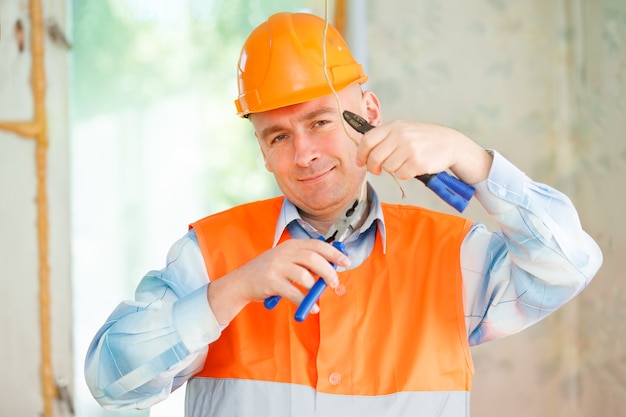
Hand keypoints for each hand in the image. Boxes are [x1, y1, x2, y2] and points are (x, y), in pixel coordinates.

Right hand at [207, 239, 349, 324]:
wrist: (242, 282)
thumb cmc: (269, 272)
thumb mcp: (286, 259)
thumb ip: (305, 261)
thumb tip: (331, 268)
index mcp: (291, 245)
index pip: (318, 245)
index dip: (334, 253)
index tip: (346, 262)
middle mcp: (284, 253)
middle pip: (313, 259)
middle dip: (328, 272)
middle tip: (334, 283)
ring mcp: (277, 266)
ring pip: (304, 276)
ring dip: (315, 288)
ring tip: (315, 296)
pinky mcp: (271, 282)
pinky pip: (294, 293)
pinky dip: (305, 302)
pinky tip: (311, 308)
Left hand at [355, 120, 491, 184]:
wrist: (450, 143)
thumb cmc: (424, 139)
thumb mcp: (404, 130)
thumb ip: (385, 137)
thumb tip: (363, 152)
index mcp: (394, 126)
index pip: (367, 140)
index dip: (360, 154)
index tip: (360, 162)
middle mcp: (401, 136)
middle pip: (375, 157)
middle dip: (373, 167)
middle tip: (377, 170)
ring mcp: (410, 149)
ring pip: (388, 168)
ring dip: (393, 169)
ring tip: (403, 163)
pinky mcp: (418, 162)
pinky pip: (401, 175)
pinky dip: (404, 174)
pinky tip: (412, 167)